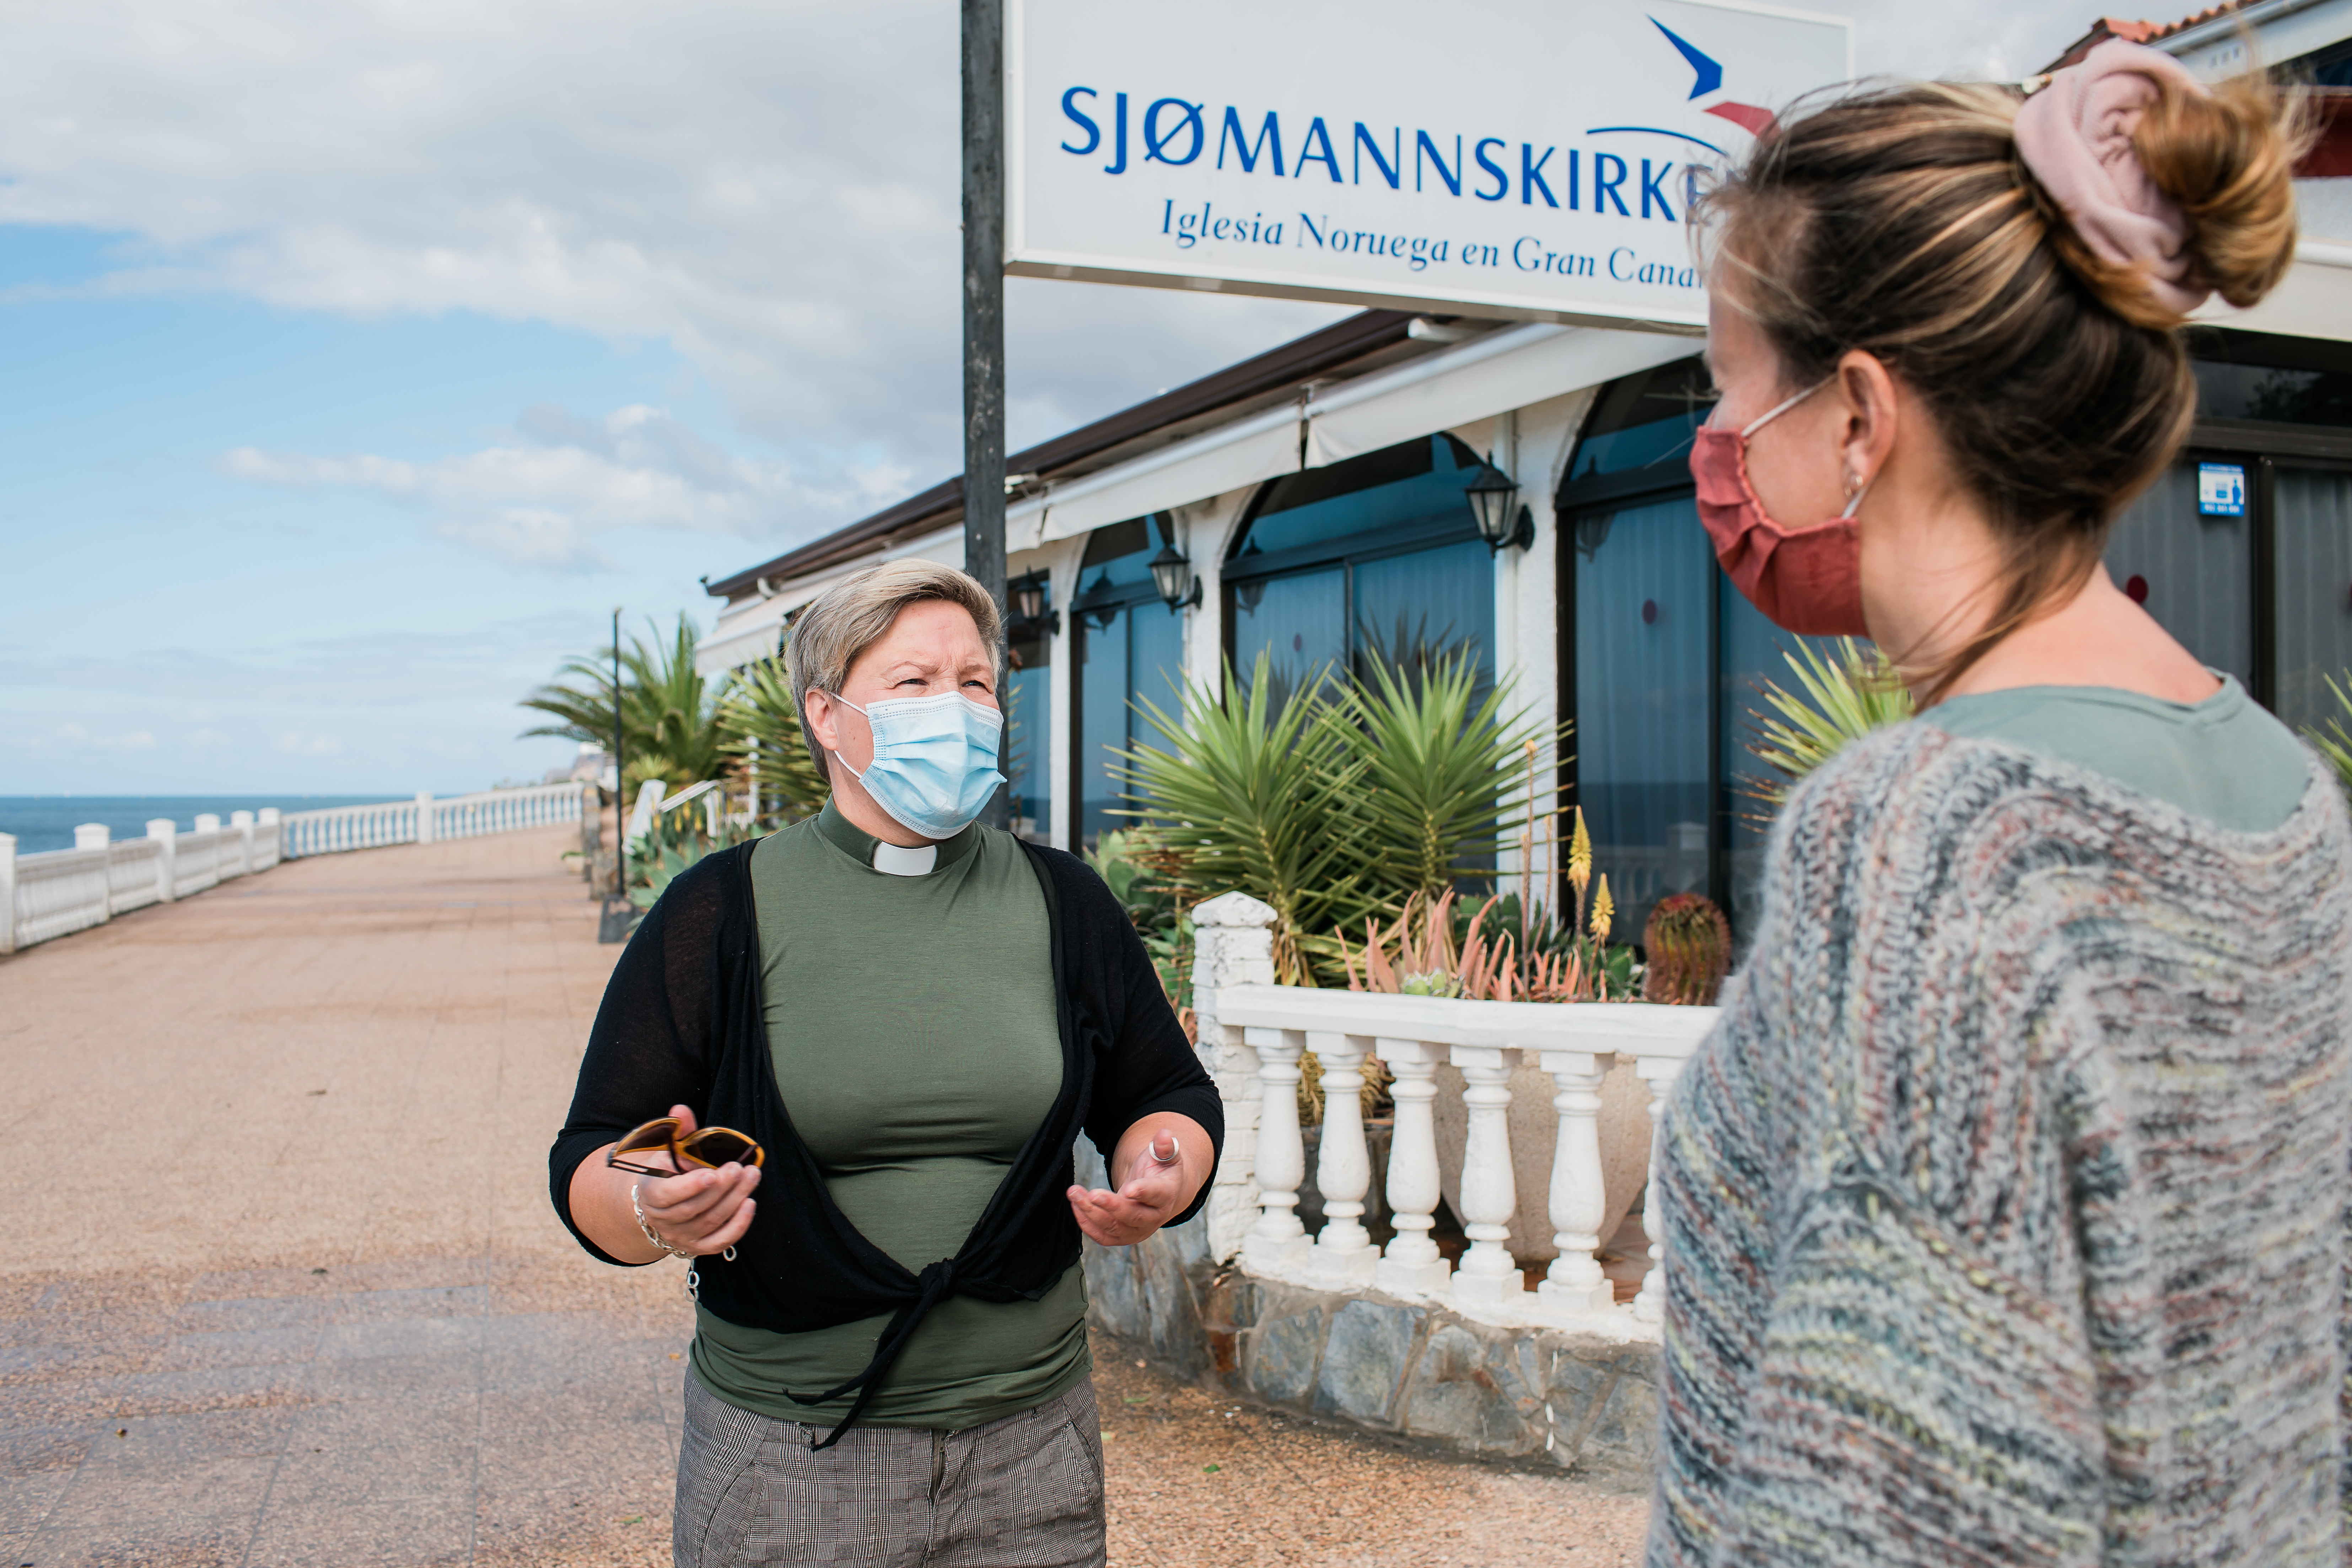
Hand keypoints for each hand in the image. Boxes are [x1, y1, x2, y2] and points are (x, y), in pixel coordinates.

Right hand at [632, 1103, 760, 1257]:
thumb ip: (679, 1132)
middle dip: (721, 1188)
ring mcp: (682, 1237)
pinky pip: (720, 1242)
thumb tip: (681, 1110)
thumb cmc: (668, 1171)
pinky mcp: (699, 1247)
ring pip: (710, 1222)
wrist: (660, 1204)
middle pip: (695, 1208)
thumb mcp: (669, 1150)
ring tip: (752, 1175)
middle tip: (740, 1167)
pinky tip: (750, 1203)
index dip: (689, 1187)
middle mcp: (664, 1220)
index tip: (711, 1173)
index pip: (668, 1195)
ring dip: (734, 1199)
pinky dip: (737, 1226)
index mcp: (652, 1194)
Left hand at [1068, 1125, 1192, 1246]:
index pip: (1156, 1194)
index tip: (1128, 1189)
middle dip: (1110, 1206)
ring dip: (1091, 1212)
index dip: (1142, 1192)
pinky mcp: (1122, 1237)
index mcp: (1166, 1194)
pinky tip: (1076, 1206)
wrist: (1158, 1193)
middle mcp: (1154, 1217)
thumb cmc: (1160, 1170)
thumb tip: (1164, 1134)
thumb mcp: (1166, 1155)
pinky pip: (1103, 1237)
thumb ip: (1164, 1146)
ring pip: (1113, 1227)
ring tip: (1074, 1193)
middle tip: (1092, 1194)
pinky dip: (1087, 1224)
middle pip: (1132, 1215)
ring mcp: (1137, 1230)